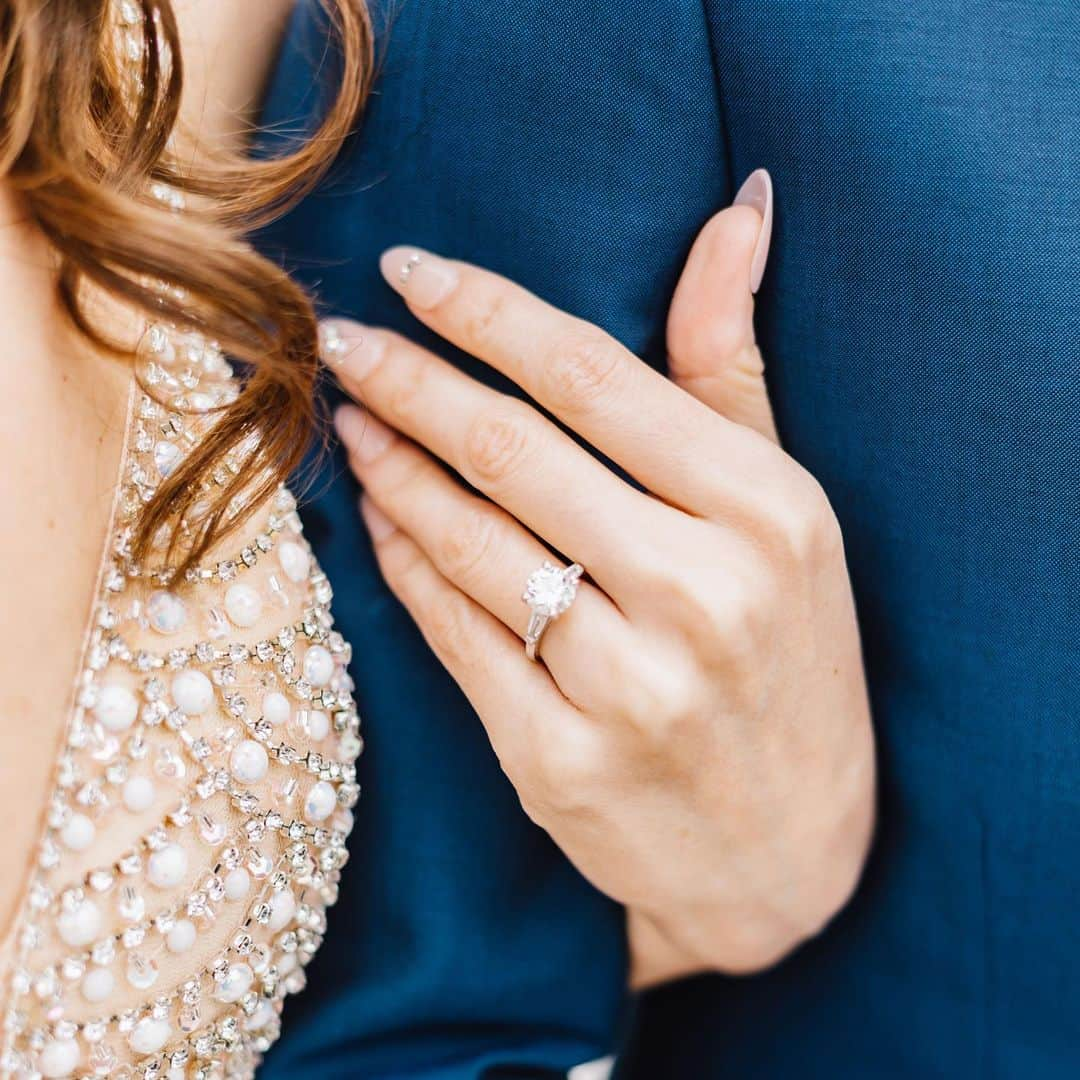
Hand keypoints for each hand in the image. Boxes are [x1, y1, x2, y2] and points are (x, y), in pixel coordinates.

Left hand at [324, 171, 874, 981]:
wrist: (788, 851)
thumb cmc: (791, 659)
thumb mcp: (786, 511)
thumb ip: (733, 368)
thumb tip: (736, 212)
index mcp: (768, 514)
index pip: (595, 378)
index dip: (486, 312)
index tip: (409, 270)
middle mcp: (702, 596)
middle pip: (514, 452)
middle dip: (408, 380)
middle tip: (343, 338)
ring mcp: (627, 688)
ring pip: (468, 542)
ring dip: (391, 469)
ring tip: (350, 419)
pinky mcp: (559, 759)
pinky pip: (453, 632)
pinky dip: (404, 562)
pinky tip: (377, 517)